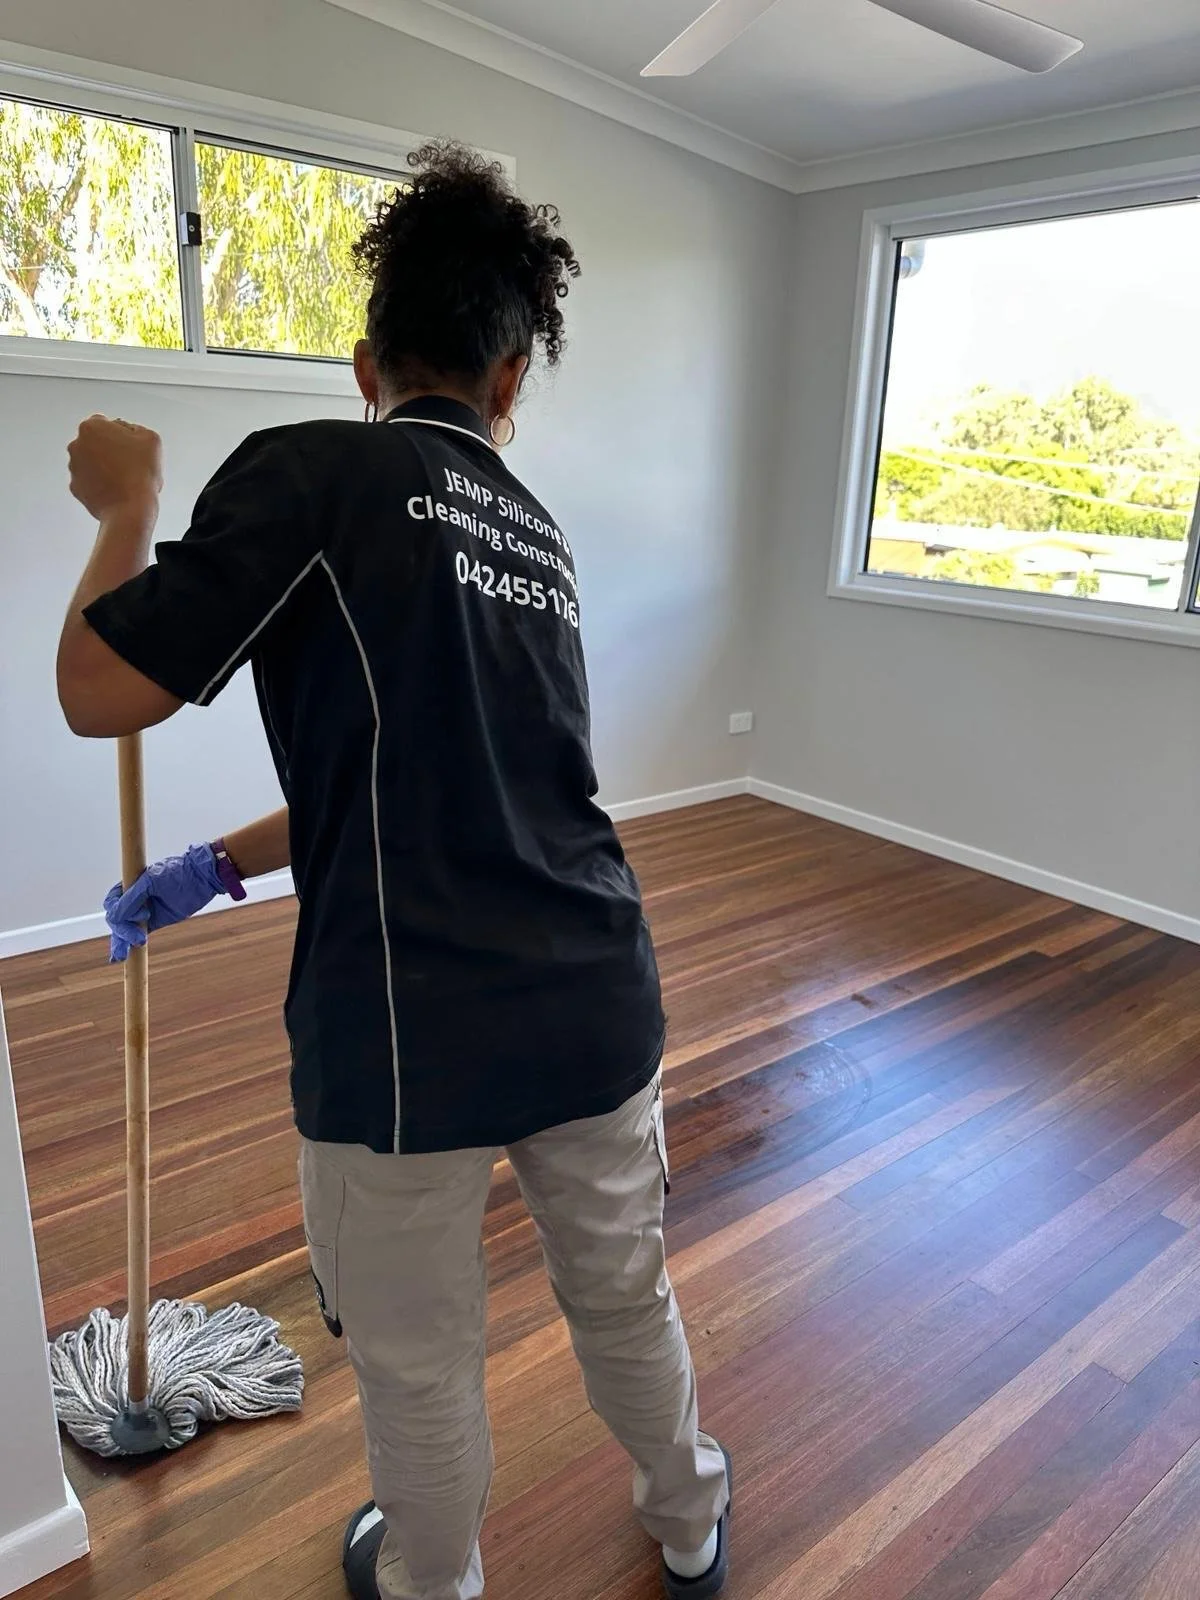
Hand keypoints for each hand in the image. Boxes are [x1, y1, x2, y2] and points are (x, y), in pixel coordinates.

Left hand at [68, 415, 162, 520]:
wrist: (130, 509)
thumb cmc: (140, 474)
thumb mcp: (151, 438)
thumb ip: (135, 428)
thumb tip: (128, 433)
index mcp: (91, 428)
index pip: (107, 424)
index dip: (122, 435)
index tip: (132, 447)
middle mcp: (76, 445)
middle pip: (96, 442)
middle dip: (110, 450)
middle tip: (129, 463)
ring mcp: (74, 467)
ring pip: (91, 462)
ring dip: (105, 467)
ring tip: (125, 478)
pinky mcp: (76, 488)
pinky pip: (89, 481)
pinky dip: (100, 483)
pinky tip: (116, 488)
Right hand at [103, 843, 224, 962]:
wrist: (202, 878)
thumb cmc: (177, 873)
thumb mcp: (152, 882)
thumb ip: (132, 899)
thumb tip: (113, 917)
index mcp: (129, 885)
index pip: (112, 902)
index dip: (120, 912)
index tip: (144, 915)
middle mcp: (133, 899)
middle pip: (117, 919)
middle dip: (124, 931)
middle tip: (140, 939)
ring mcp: (143, 911)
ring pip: (124, 929)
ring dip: (122, 941)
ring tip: (121, 956)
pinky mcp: (153, 922)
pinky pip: (136, 934)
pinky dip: (128, 944)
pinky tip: (119, 956)